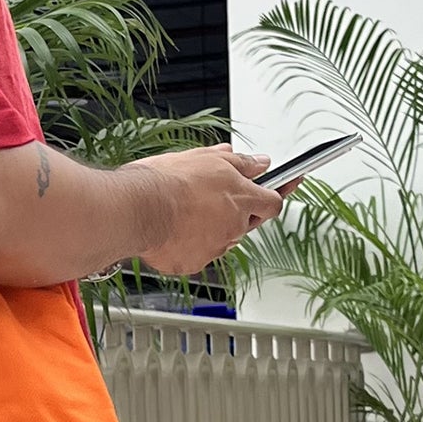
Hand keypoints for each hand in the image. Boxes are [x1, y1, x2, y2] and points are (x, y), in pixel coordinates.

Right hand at [124, 143, 284, 275]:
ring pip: (220, 240)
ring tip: (183, 214)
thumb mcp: (207, 158)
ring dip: (209, 229)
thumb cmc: (166, 182)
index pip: (273, 201)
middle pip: (246, 222)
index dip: (276, 194)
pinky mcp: (193, 263)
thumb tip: (260, 162)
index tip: (284, 187)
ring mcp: (214, 247)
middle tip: (211, 199)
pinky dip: (187, 246)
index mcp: (242, 197)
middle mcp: (234, 225)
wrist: (138, 208)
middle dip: (234, 211)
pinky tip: (172, 231)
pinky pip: (196, 255)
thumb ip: (240, 163)